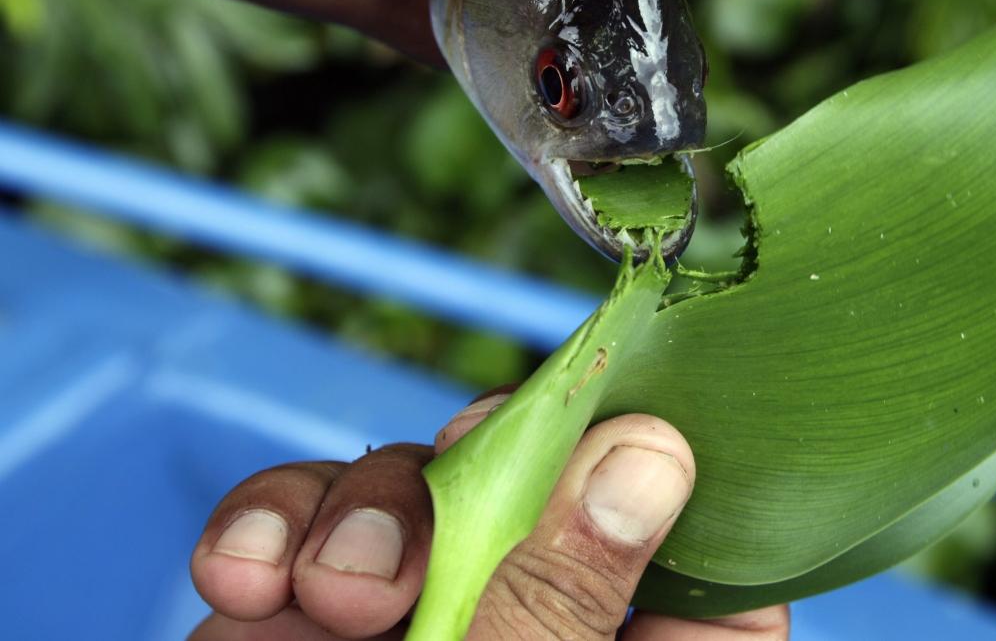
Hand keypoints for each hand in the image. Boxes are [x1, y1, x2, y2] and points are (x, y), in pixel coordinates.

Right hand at [189, 390, 789, 638]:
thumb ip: (567, 617)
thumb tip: (648, 455)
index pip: (702, 565)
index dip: (666, 478)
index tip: (628, 428)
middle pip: (542, 491)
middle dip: (474, 488)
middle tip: (428, 546)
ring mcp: (426, 631)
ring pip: (413, 494)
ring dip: (358, 515)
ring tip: (325, 597)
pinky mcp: (318, 639)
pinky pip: (296, 543)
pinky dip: (266, 539)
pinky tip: (241, 582)